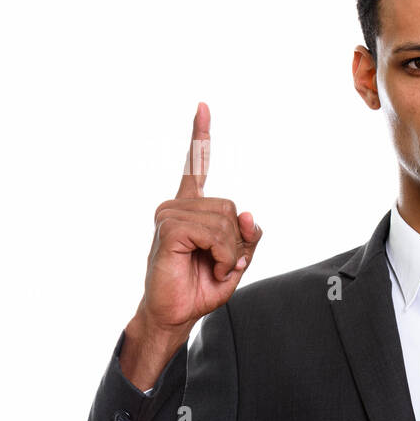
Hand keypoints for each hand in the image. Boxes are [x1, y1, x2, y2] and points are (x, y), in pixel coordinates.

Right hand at [136, 102, 262, 339]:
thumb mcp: (236, 261)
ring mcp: (169, 214)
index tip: (203, 106)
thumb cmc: (201, 287)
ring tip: (212, 267)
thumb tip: (250, 214)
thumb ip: (248, 237)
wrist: (175, 314)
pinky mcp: (169, 227)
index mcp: (191, 209)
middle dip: (237, 241)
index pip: (196, 166)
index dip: (200, 137)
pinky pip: (213, 231)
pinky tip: (211, 266)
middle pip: (232, 207)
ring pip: (226, 220)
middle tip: (221, 263)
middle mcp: (177, 206)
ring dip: (229, 251)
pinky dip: (221, 253)